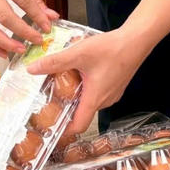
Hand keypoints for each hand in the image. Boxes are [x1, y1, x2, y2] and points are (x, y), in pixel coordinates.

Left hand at [27, 29, 143, 135]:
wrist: (136, 40)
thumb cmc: (111, 48)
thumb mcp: (78, 53)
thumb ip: (55, 62)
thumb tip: (32, 69)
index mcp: (95, 98)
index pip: (79, 126)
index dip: (64, 130)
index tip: (51, 127)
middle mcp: (105, 100)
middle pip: (82, 111)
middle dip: (66, 106)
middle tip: (50, 97)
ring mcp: (112, 93)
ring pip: (90, 100)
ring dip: (77, 94)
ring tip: (64, 80)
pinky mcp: (116, 85)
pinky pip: (98, 92)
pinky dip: (87, 86)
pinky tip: (81, 71)